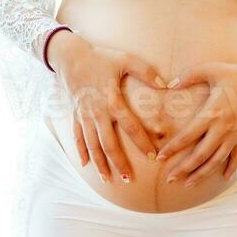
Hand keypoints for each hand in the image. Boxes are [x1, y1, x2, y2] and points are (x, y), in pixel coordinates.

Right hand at [59, 43, 167, 184]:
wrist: (71, 56)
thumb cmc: (100, 57)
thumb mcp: (125, 59)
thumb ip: (145, 71)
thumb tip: (165, 84)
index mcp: (112, 100)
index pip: (130, 126)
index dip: (142, 142)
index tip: (152, 156)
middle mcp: (97, 112)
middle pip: (109, 143)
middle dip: (118, 162)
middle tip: (128, 179)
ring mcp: (84, 115)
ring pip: (92, 144)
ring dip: (100, 163)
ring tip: (108, 179)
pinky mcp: (76, 115)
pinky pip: (78, 137)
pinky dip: (81, 151)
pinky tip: (86, 165)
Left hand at [155, 61, 236, 186]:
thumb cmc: (236, 74)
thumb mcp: (211, 69)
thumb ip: (189, 75)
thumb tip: (170, 84)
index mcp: (211, 113)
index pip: (188, 136)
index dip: (173, 148)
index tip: (160, 158)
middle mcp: (222, 129)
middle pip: (200, 155)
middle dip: (184, 169)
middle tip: (170, 179)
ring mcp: (235, 135)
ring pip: (216, 161)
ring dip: (202, 174)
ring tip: (189, 183)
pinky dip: (231, 168)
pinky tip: (224, 178)